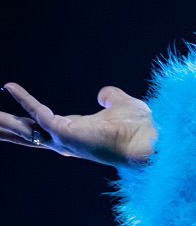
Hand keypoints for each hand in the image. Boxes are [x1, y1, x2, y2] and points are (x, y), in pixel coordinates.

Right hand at [1, 82, 156, 168]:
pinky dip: (24, 98)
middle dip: (4, 127)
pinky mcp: (65, 132)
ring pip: (23, 127)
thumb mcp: (120, 105)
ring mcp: (62, 138)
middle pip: (25, 132)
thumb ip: (109, 97)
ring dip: (4, 122)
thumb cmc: (140, 127)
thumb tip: (102, 93)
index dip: (25, 118)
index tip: (8, 114)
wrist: (150, 138)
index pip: (42, 126)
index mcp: (75, 132)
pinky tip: (10, 86)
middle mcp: (64, 139)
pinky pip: (38, 112)